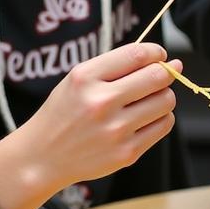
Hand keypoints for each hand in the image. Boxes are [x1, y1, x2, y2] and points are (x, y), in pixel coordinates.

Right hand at [11, 43, 180, 192]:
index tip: (160, 54)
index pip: (136, 55)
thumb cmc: (65, 113)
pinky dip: (162, 117)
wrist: (44, 156)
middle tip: (162, 75)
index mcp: (85, 78)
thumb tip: (163, 59)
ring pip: (166, 101)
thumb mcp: (78, 79)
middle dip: (166, 72)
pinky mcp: (127, 152)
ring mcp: (115, 130)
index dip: (156, 51)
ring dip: (164, 96)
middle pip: (157, 77)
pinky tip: (147, 117)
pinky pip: (164, 125)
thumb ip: (116, 65)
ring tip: (150, 99)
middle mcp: (100, 103)